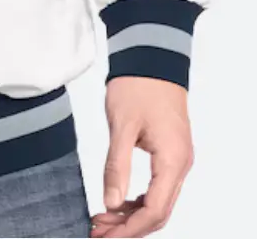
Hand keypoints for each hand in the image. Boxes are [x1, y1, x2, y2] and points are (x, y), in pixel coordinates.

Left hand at [91, 77, 193, 236]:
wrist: (151, 58)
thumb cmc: (138, 86)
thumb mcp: (122, 125)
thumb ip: (116, 165)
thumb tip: (110, 203)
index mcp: (173, 161)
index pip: (154, 210)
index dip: (129, 229)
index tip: (104, 237)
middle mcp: (180, 165)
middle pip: (159, 212)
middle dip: (129, 228)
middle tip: (98, 233)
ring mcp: (177, 160)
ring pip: (159, 202)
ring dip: (132, 216)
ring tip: (102, 221)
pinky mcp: (169, 153)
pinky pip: (157, 188)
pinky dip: (137, 200)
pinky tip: (117, 203)